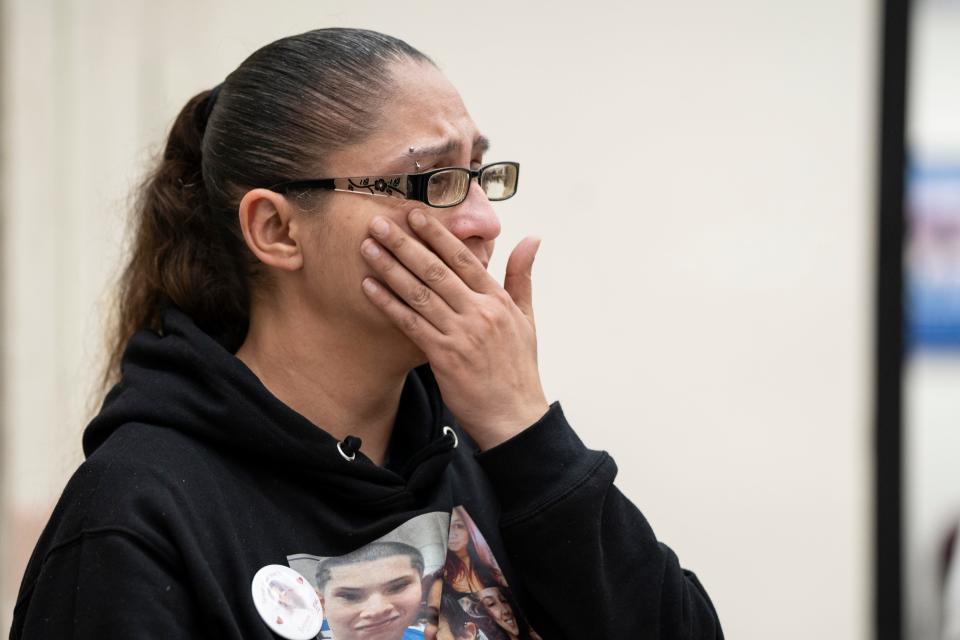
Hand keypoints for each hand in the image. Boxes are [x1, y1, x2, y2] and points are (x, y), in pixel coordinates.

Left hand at [359, 208, 548, 449]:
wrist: (513, 415)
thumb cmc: (518, 367)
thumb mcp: (526, 318)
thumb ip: (521, 276)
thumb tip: (532, 238)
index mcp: (497, 300)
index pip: (464, 258)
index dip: (437, 235)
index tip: (415, 214)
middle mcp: (479, 312)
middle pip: (436, 270)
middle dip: (405, 244)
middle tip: (380, 224)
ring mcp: (460, 334)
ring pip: (419, 293)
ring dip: (390, 268)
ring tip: (368, 248)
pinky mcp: (443, 355)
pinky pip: (410, 323)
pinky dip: (388, 303)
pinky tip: (369, 287)